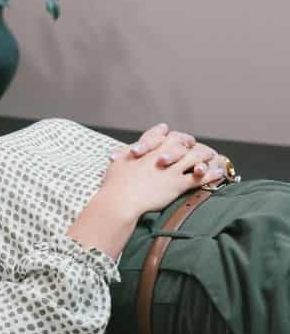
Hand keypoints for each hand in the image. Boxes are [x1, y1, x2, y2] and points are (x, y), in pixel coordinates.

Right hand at [70, 130, 226, 257]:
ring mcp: (171, 169)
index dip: (167, 134)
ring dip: (205, 156)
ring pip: (194, 157)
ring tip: (213, 157)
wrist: (120, 200)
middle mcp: (161, 155)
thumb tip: (125, 150)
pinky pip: (199, 177)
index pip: (161, 134)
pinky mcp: (177, 184)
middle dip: (190, 143)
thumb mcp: (117, 162)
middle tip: (195, 145)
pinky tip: (218, 174)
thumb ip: (123, 153)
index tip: (170, 133)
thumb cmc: (114, 184)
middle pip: (182, 142)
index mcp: (146, 149)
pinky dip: (210, 175)